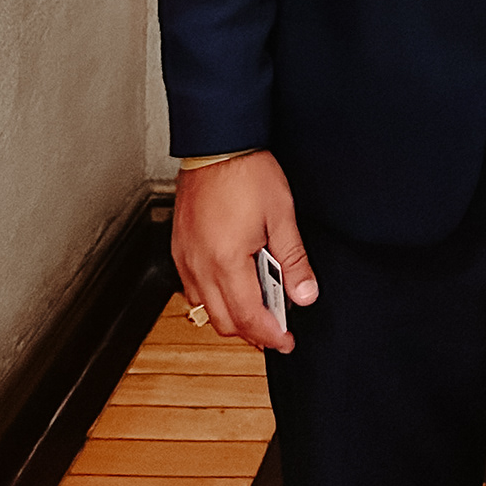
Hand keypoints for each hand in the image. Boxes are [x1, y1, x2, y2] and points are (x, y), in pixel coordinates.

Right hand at [171, 152, 317, 352]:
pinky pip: (193, 290)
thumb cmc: (247, 171)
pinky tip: (232, 285)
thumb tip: (305, 295)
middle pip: (224, 322)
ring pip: (205, 310)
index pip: (249, 317)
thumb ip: (294, 260)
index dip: (271, 336)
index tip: (287, 341)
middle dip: (252, 332)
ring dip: (232, 317)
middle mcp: (200, 266)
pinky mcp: (180, 249)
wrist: (216, 143)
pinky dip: (213, 298)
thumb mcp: (282, 215)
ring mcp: (186, 259)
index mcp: (227, 261)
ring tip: (259, 306)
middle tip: (277, 328)